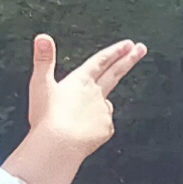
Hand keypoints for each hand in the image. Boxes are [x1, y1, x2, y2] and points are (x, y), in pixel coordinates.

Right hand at [25, 35, 145, 162]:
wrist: (59, 145)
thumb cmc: (48, 117)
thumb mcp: (40, 84)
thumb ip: (43, 60)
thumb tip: (43, 37)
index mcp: (81, 81)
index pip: (101, 61)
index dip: (115, 51)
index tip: (129, 44)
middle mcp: (96, 93)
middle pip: (115, 73)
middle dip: (129, 59)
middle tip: (142, 49)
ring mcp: (103, 111)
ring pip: (106, 103)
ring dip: (101, 103)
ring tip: (80, 115)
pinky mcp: (105, 128)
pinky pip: (103, 125)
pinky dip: (95, 126)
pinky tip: (83, 131)